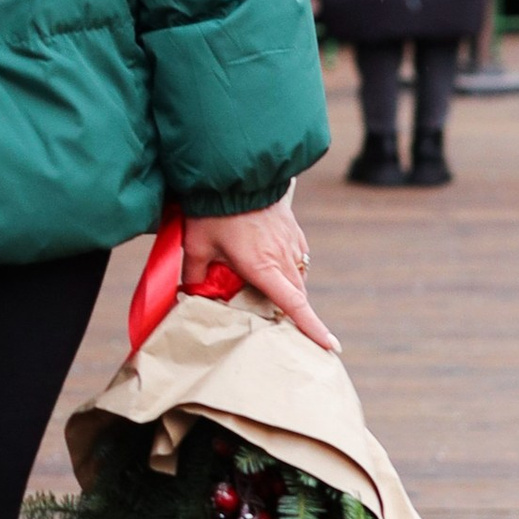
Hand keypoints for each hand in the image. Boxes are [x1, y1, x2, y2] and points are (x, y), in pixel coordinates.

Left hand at [185, 194, 337, 353]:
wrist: (234, 171)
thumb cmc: (214, 210)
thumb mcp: (197, 245)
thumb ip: (195, 274)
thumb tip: (188, 295)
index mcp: (263, 267)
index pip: (294, 305)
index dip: (313, 328)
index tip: (330, 347)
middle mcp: (283, 257)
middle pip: (297, 295)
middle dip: (293, 313)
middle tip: (278, 324)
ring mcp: (291, 241)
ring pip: (298, 276)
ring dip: (288, 288)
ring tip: (268, 290)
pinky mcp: (292, 227)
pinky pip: (297, 256)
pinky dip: (289, 267)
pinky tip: (271, 262)